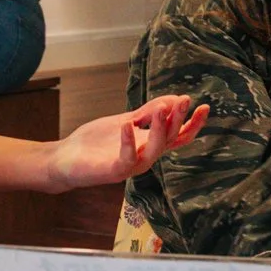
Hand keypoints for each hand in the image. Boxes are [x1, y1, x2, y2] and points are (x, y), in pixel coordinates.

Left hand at [45, 95, 209, 191]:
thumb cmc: (97, 142)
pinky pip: (126, 158)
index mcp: (150, 144)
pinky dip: (128, 142)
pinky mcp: (114, 171)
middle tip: (184, 100)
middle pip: (170, 139)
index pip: (178, 135)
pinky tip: (127, 125)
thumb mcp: (126, 121)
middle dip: (178, 119)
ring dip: (159, 129)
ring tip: (160, 109)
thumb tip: (173, 99)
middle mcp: (146, 156)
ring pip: (154, 150)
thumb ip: (147, 113)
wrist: (66, 159)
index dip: (193, 124)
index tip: (204, 106)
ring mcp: (131, 165)